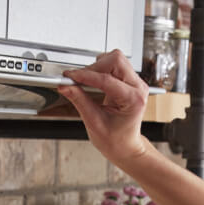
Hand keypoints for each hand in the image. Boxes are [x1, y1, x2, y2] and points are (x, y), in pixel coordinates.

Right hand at [59, 50, 150, 166]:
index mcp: (133, 100)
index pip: (106, 79)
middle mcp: (138, 87)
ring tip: (86, 82)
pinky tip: (94, 81)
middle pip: (115, 60)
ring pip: (115, 59)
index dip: (85, 76)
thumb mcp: (94, 122)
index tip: (69, 77)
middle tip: (77, 79)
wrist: (125, 145)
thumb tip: (66, 86)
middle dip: (93, 67)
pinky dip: (101, 69)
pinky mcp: (129, 80)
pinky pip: (115, 64)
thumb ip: (80, 101)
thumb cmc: (116, 140)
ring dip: (97, 67)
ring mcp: (135, 82)